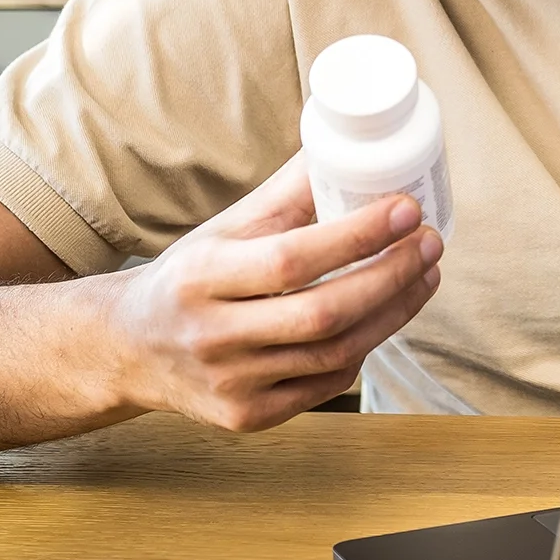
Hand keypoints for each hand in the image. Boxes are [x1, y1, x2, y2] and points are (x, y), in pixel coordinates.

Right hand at [105, 153, 442, 431]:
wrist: (129, 350)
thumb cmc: (190, 278)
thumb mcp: (225, 229)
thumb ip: (287, 193)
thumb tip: (346, 142)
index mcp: (201, 277)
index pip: (292, 260)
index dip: (357, 236)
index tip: (407, 210)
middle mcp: (211, 335)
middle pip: (323, 314)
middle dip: (391, 277)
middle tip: (431, 243)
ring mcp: (230, 384)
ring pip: (334, 354)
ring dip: (394, 313)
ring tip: (426, 275)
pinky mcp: (247, 417)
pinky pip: (326, 386)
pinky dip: (364, 348)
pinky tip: (385, 316)